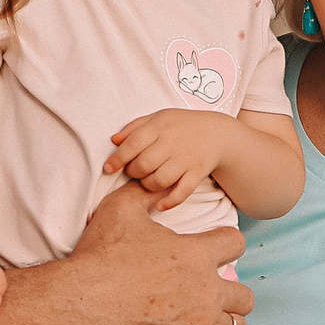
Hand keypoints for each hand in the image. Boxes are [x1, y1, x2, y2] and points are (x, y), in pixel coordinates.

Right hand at [64, 187, 251, 324]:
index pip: (236, 244)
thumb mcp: (121, 210)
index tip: (215, 252)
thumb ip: (146, 192)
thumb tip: (159, 181)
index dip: (227, 245)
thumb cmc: (100, 259)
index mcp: (197, 254)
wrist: (84, 306)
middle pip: (246, 296)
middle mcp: (208, 290)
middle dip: (232, 296)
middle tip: (211, 298)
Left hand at [105, 109, 236, 209]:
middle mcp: (172, 143)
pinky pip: (182, 192)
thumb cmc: (181, 126)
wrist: (216, 133)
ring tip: (147, 181)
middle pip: (144, 164)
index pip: (133, 143)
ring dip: (148, 185)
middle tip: (134, 171)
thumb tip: (114, 140)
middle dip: (133, 172)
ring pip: (160, 180)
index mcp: (160, 127)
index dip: (118, 158)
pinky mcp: (197, 173)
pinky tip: (160, 205)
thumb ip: (134, 127)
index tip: (108, 168)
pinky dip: (170, 202)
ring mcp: (186, 159)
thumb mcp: (158, 118)